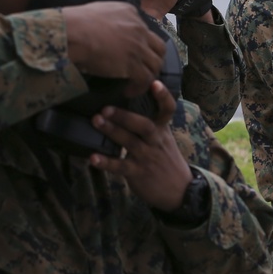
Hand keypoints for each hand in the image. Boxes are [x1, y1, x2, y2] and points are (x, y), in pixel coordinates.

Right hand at [63, 1, 166, 96]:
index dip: (143, 45)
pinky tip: (129, 91)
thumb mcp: (99, 10)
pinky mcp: (133, 64)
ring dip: (148, 76)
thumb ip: (111, 18)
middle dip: (153, 60)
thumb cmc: (75, 22)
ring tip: (136, 83)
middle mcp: (139, 29)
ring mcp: (138, 47)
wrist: (70, 33)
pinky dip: (140, 87)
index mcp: (131, 13)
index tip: (135, 55)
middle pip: (159, 48)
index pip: (146, 31)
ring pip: (156, 64)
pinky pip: (145, 79)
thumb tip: (107, 30)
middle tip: (143, 69)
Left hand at [90, 80, 193, 211]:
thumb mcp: (165, 140)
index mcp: (163, 131)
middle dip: (125, 116)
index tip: (154, 82)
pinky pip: (120, 167)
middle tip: (106, 108)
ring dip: (112, 131)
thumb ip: (151, 125)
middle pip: (144, 125)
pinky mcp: (137, 173)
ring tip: (96, 121)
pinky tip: (92, 158)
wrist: (180, 191)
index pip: (168, 110)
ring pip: (130, 142)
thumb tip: (130, 105)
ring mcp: (147, 157)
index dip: (162, 97)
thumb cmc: (167, 161)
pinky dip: (106, 162)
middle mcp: (156, 142)